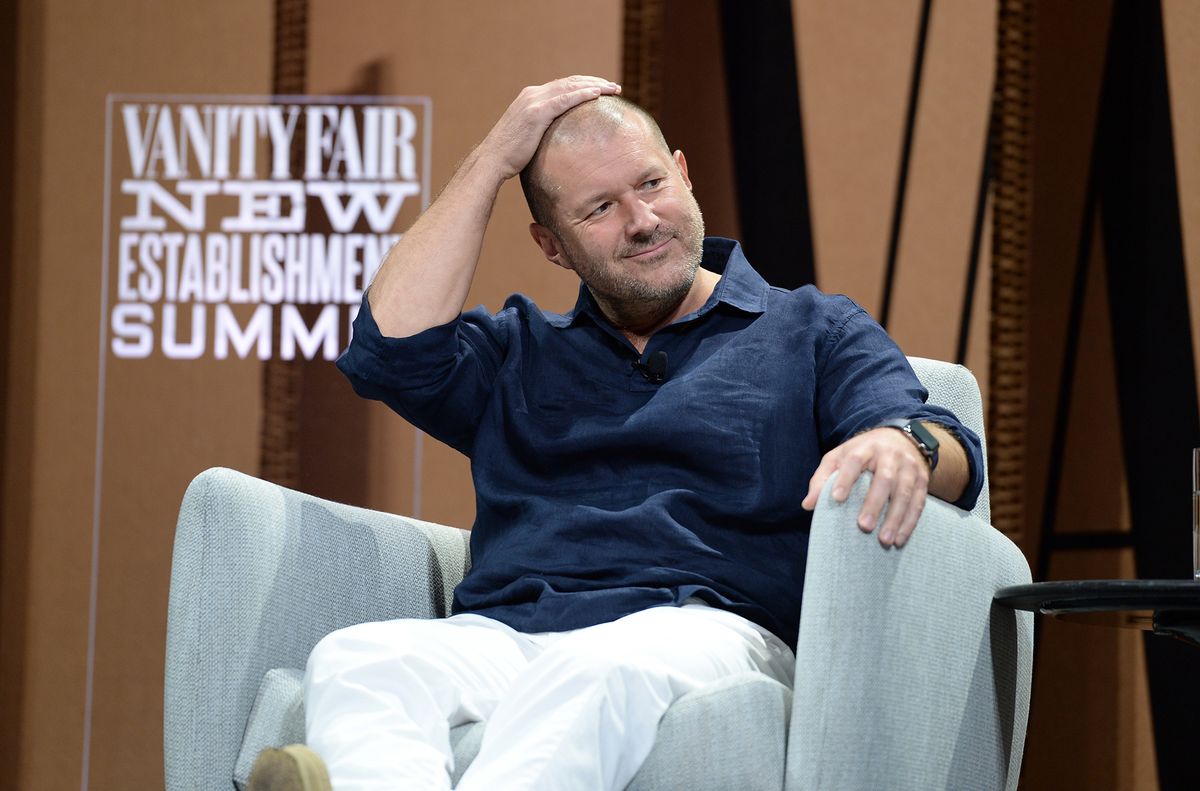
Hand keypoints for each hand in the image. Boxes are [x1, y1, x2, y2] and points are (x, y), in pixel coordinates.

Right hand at [477, 75, 621, 179]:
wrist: (493, 160)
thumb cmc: (510, 155)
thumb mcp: (528, 136)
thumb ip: (542, 130)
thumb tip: (558, 140)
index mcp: (531, 97)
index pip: (563, 86)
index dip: (584, 85)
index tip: (602, 89)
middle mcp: (532, 94)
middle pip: (570, 82)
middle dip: (594, 82)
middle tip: (614, 86)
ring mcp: (534, 101)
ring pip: (570, 87)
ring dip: (594, 86)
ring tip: (613, 88)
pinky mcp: (537, 112)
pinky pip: (565, 99)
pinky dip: (582, 94)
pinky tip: (597, 94)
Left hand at [800, 428, 930, 547]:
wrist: (900, 440)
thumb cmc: (861, 454)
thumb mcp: (839, 458)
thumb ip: (822, 479)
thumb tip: (808, 505)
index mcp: (865, 447)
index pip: (855, 461)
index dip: (846, 478)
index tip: (836, 498)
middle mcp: (889, 455)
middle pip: (884, 479)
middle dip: (874, 504)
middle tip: (864, 526)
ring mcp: (909, 467)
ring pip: (904, 493)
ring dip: (895, 518)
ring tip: (884, 540)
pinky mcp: (922, 479)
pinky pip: (918, 502)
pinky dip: (909, 522)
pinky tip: (900, 539)